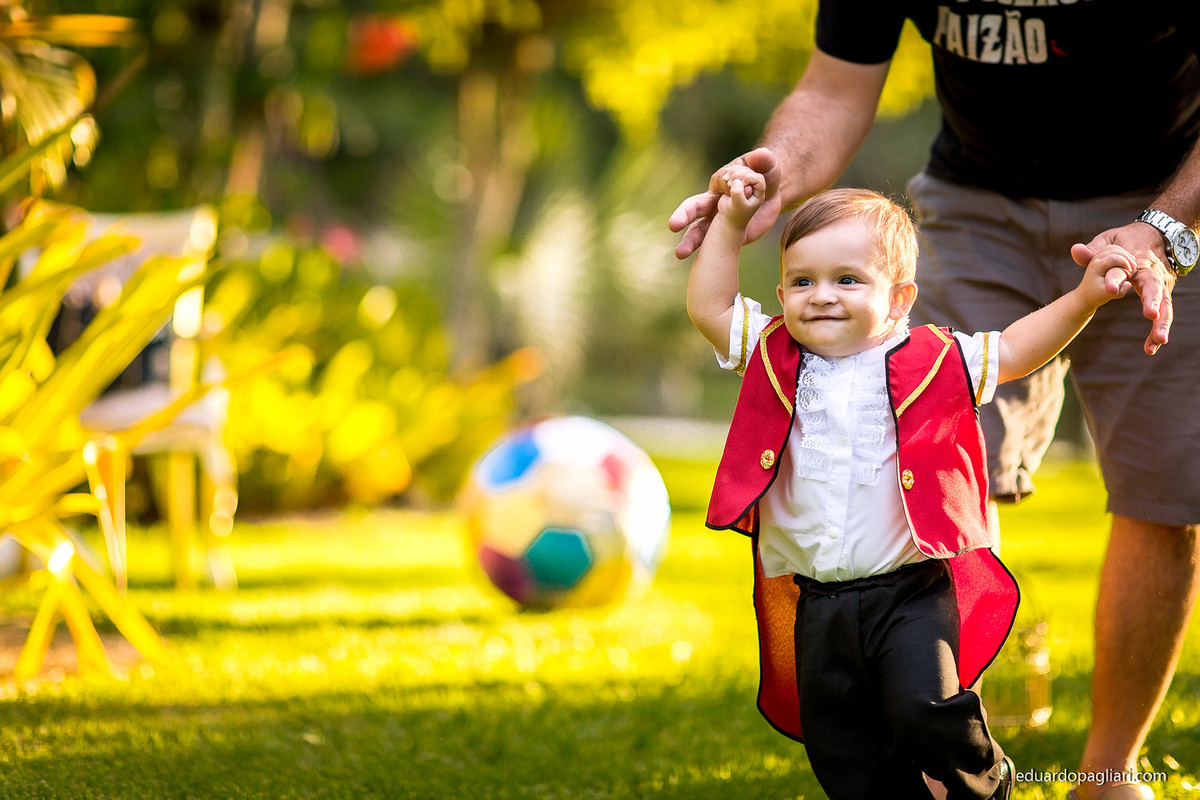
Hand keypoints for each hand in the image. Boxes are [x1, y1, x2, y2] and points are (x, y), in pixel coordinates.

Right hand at [669, 147, 781, 258]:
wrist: (770, 193)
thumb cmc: (765, 173)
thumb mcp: (767, 164)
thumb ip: (763, 159)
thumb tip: (761, 155)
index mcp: (721, 181)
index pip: (720, 181)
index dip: (729, 183)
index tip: (739, 183)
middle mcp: (713, 201)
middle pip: (695, 206)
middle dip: (684, 215)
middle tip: (673, 225)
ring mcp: (718, 219)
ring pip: (699, 230)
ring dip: (689, 242)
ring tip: (679, 254)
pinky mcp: (726, 234)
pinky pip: (714, 244)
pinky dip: (707, 253)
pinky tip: (702, 267)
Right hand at [718, 166, 765, 227]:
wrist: (727, 219)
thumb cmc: (734, 216)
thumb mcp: (738, 206)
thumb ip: (738, 194)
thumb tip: (736, 181)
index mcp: (759, 193)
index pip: (758, 178)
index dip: (748, 178)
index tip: (740, 185)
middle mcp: (753, 186)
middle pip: (749, 172)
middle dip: (739, 174)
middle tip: (730, 183)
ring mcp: (744, 183)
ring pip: (741, 170)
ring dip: (733, 172)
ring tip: (727, 181)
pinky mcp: (735, 182)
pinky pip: (733, 172)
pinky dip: (728, 173)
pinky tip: (725, 179)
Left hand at [1071, 222, 1176, 353]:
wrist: (1157, 236)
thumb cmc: (1129, 239)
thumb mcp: (1110, 239)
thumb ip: (1094, 249)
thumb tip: (1075, 251)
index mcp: (1136, 260)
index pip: (1124, 269)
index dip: (1116, 278)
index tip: (1109, 289)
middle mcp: (1151, 274)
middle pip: (1154, 288)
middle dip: (1152, 301)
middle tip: (1150, 315)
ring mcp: (1160, 286)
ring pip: (1165, 305)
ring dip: (1161, 323)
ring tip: (1157, 340)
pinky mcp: (1162, 297)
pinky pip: (1163, 315)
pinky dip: (1158, 330)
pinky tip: (1151, 348)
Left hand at [1077, 243, 1136, 306]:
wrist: (1085, 296)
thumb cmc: (1096, 296)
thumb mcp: (1108, 295)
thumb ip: (1119, 291)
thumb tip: (1129, 284)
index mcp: (1097, 266)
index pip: (1114, 257)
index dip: (1125, 262)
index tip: (1131, 271)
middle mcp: (1095, 259)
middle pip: (1114, 250)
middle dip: (1126, 257)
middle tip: (1134, 267)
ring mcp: (1097, 258)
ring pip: (1113, 248)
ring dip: (1124, 254)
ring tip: (1132, 264)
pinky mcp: (1100, 258)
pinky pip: (1112, 249)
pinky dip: (1121, 253)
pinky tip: (1127, 261)